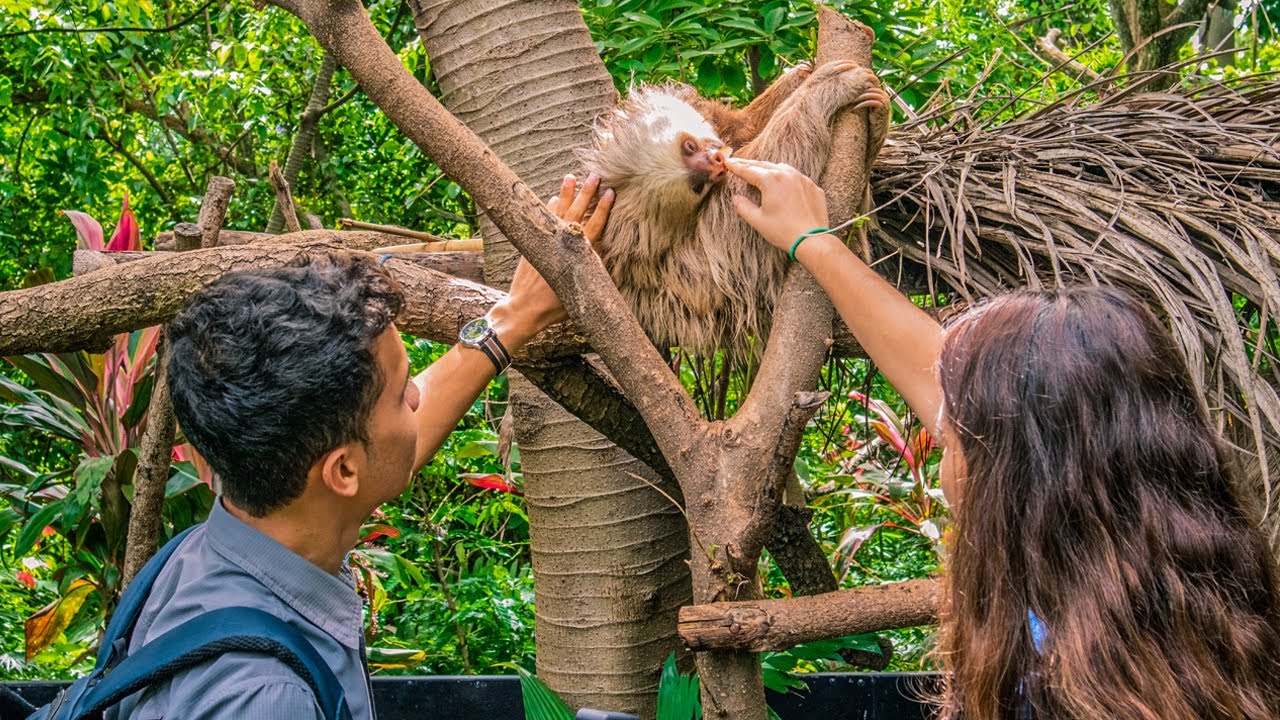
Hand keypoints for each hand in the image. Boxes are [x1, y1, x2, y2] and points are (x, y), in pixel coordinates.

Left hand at [492, 174, 614, 345]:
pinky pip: (544, 219)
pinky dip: (549, 208)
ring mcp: (547, 241)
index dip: (604, 208)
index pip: (596, 225)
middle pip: (578, 211)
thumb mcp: (584, 290)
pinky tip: (553, 198)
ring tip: (571, 176)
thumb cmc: (556, 307)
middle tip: (596, 175)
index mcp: (580, 253)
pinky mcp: (533, 243)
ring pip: (558, 210)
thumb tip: (605, 255)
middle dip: (588, 192)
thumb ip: (594, 271)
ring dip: (565, 193)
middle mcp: (564, 243)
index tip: (612, 192)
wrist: (525, 309)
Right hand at [726, 158, 829, 251]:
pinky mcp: (812, 187)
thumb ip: (743, 207)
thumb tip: (735, 198)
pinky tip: (783, 182)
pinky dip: (786, 177)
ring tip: (759, 169)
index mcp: (771, 181)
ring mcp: (802, 179)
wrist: (812, 240)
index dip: (736, 166)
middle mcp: (787, 174)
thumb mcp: (758, 221)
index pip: (749, 170)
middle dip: (749, 164)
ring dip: (768, 168)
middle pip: (764, 165)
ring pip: (782, 167)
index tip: (728, 162)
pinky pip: (796, 177)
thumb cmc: (783, 231)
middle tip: (738, 162)